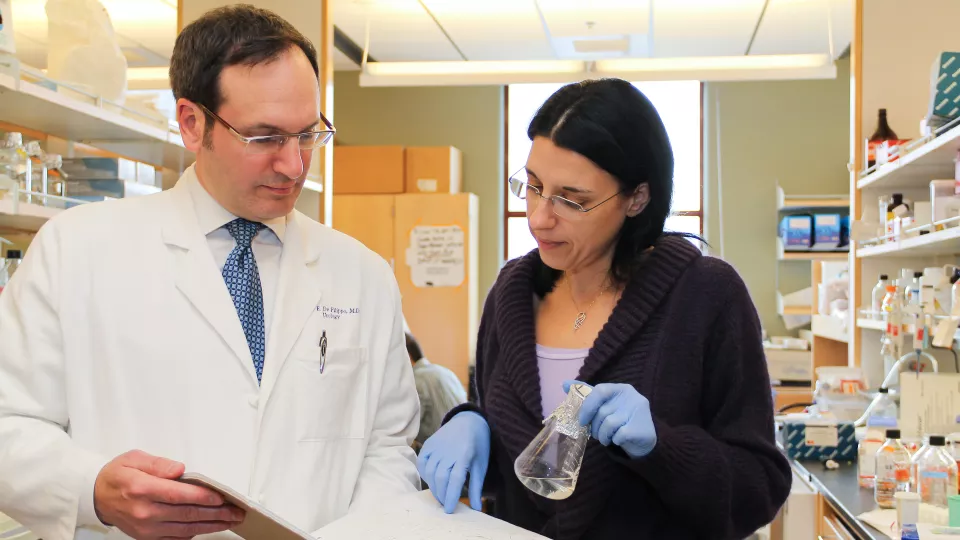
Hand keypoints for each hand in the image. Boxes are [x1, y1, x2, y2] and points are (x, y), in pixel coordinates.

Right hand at [94, 450, 244, 538]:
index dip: (203, 497)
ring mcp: (146, 528)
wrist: (96, 496)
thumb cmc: (117, 475)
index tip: (222, 497)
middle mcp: (145, 512)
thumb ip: (159, 464)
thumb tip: (181, 469)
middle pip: (187, 514)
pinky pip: (175, 538)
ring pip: (185, 529)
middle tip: (236, 511)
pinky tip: (209, 527)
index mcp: (142, 489)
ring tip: (230, 520)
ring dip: (211, 526)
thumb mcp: (135, 458)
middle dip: (216, 513)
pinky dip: (194, 533)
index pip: (179, 495)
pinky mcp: (147, 537)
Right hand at [417, 411, 489, 513]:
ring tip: (440, 495)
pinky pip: (422, 463)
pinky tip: (431, 481)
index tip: (450, 510)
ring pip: (429, 472)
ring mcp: (436, 446)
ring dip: (433, 487)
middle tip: (446, 505)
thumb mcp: (481, 465)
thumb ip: (476, 486)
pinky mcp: (428, 444)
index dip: (451, 496)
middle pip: (440, 477)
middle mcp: (448, 450)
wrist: (468, 421)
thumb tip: (476, 509)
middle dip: (442, 495)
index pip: (455, 480)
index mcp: (464, 454)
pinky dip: (424, 474)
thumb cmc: (478, 445)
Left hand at [564, 381, 656, 458]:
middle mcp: (631, 397)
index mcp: (621, 389)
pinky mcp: (639, 428)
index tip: (582, 419)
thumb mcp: (605, 404)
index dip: (588, 406)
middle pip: (602, 411)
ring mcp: (637, 412)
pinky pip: (617, 435)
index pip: (600, 390)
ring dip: (603, 436)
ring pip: (608, 424)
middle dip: (594, 426)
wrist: (643, 438)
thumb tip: (565, 384)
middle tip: (595, 433)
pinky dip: (613, 440)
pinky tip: (617, 440)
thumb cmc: (620, 419)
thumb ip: (587, 394)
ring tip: (606, 438)